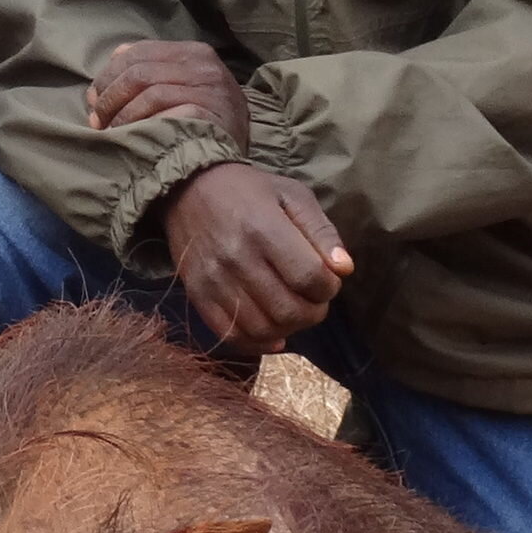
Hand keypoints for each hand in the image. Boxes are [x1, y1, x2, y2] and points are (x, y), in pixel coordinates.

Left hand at [90, 38, 250, 139]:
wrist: (230, 170)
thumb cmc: (201, 128)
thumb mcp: (184, 88)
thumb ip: (154, 70)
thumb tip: (114, 57)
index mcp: (196, 53)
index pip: (141, 52)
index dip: (109, 73)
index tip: (93, 97)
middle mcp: (206, 67)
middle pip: (139, 71)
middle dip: (109, 96)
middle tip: (96, 120)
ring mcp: (211, 91)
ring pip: (148, 91)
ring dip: (120, 115)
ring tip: (109, 132)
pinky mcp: (209, 116)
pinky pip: (162, 113)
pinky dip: (139, 125)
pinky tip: (130, 139)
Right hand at [161, 163, 352, 354]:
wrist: (188, 189)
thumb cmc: (248, 190)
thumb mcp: (292, 195)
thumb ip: (322, 232)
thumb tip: (343, 270)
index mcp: (263, 228)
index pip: (309, 278)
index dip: (329, 287)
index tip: (328, 280)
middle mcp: (236, 258)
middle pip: (288, 310)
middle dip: (313, 312)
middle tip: (313, 299)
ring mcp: (214, 280)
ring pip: (262, 329)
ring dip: (288, 329)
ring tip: (293, 311)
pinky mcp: (197, 295)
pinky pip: (231, 336)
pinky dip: (258, 343)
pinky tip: (272, 333)